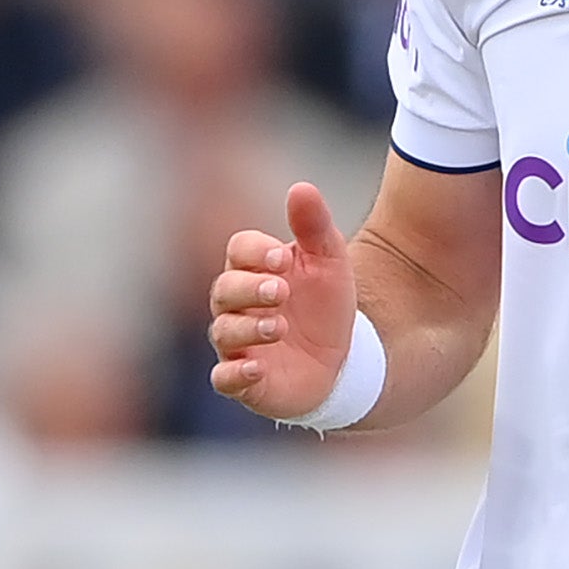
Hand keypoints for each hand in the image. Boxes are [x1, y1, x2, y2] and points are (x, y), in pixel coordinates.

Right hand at [207, 182, 357, 416]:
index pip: (238, 250)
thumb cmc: (326, 305)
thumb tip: (301, 187)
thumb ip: (314, 226)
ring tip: (280, 326)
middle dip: (249, 288)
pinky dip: (234, 373)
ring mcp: (238, 343)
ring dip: (248, 327)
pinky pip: (224, 378)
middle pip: (224, 288)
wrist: (344, 360)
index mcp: (254, 269)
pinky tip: (256, 367)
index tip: (282, 260)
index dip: (255, 252)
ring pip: (224, 331)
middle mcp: (237, 305)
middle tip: (280, 291)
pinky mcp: (245, 381)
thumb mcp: (329, 262)